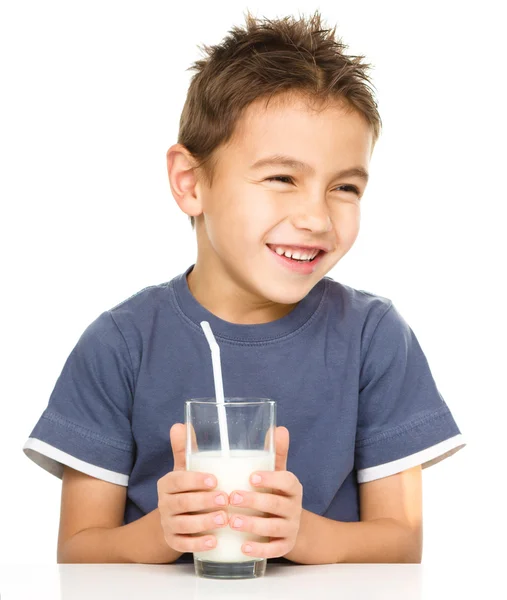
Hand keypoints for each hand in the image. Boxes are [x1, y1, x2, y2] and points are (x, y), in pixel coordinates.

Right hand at [157, 423, 228, 552]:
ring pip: (183, 524)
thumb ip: (185, 449)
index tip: (215, 480)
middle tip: (226, 499)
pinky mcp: (173, 542)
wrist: (172, 521)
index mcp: (168, 483)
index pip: (178, 479)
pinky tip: (214, 542)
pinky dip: (198, 544)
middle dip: (204, 501)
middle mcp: (164, 503)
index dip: (195, 480)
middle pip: (182, 503)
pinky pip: (183, 545)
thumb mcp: (184, 469)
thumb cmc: (186, 489)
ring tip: (224, 519)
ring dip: (204, 523)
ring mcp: (168, 524)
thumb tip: (181, 424)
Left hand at [228, 426, 302, 558]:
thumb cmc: (275, 494)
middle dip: (254, 502)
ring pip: (274, 529)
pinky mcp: (285, 547)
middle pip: (277, 505)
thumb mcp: (277, 473)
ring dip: (252, 525)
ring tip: (231, 522)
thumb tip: (278, 427)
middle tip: (231, 497)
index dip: (270, 479)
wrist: (290, 527)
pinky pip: (274, 551)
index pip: (287, 481)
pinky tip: (242, 548)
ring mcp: (290, 529)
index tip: (250, 477)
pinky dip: (259, 550)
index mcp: (292, 487)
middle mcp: (294, 508)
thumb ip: (275, 453)